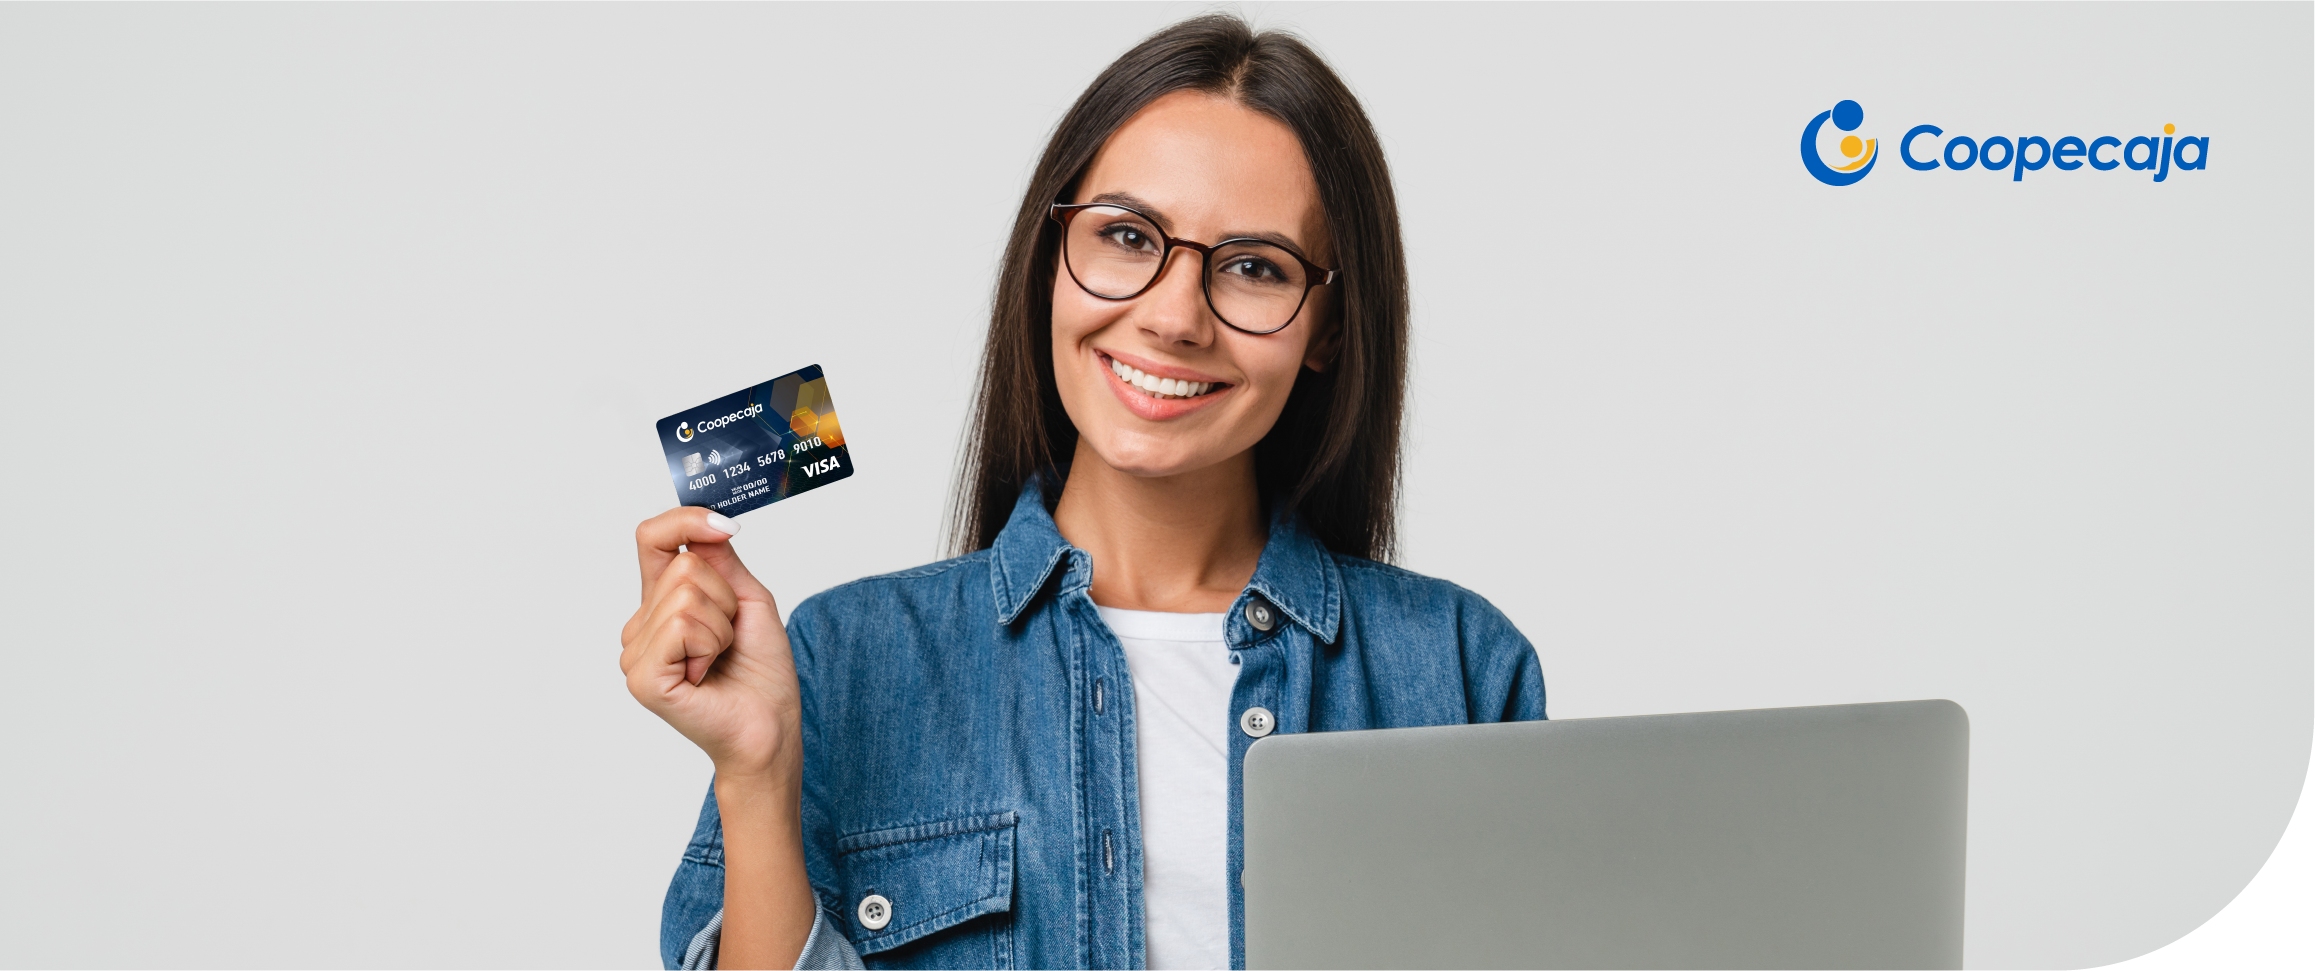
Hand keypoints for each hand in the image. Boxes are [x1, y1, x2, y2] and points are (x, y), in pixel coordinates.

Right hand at [620, 507, 800, 781]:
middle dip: (726, 599)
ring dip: (722, 626)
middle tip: (729, 640)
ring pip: (685, 594)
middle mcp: (641, 626)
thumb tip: (706, 522)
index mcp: (662, 603)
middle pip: (684, 567)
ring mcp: (635, 653)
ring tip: (718, 659)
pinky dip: (710, 644)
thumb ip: (720, 560)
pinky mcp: (642, 677)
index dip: (685, 521)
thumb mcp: (748, 600)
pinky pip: (682, 625)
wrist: (770, 726)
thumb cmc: (761, 672)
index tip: (726, 526)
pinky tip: (705, 674)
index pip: (653, 538)